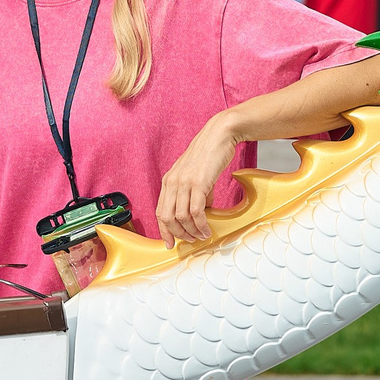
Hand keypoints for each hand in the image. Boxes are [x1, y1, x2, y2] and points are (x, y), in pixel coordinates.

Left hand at [155, 114, 239, 244]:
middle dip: (178, 234)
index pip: (160, 212)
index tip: (169, 244)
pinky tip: (207, 229)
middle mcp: (172, 182)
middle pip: (167, 218)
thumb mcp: (194, 175)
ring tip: (201, 236)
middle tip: (191, 240)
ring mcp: (184, 182)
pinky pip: (196, 212)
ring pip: (181, 217)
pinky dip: (201, 225)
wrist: (219, 136)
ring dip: (191, 231)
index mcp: (168, 181)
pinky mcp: (198, 183)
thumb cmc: (208, 155)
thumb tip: (200, 212)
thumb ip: (192, 193)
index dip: (164, 231)